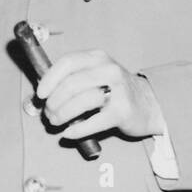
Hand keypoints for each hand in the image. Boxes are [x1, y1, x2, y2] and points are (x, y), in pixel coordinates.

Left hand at [36, 50, 165, 141]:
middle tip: (48, 113)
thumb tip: (42, 93)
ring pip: (80, 102)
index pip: (67, 62)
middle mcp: (109, 70)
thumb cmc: (115, 90)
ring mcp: (118, 90)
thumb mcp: (96, 74)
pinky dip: (77, 129)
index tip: (40, 94)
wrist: (150, 104)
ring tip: (56, 122)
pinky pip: (93, 122)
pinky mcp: (123, 111)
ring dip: (61, 115)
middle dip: (53, 102)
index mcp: (98, 58)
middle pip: (71, 85)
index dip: (49, 79)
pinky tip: (68, 133)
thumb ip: (73, 77)